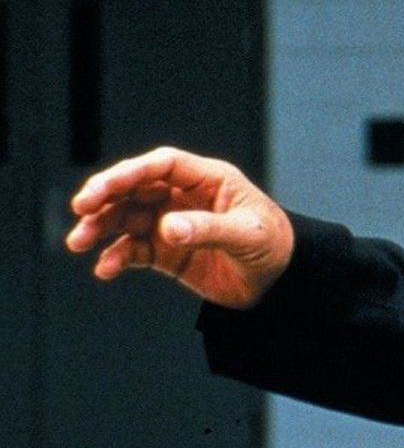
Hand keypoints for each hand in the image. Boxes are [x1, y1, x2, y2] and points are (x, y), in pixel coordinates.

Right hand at [67, 147, 294, 309]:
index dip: (131, 172)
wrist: (280, 282)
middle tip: (81, 209)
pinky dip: (115, 257)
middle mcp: (184, 197)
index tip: (103, 188)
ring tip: (78, 242)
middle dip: (105, 195)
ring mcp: (172, 223)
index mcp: (209, 180)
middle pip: (136, 187)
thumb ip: (209, 230)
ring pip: (126, 217)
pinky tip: (104, 269)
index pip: (163, 165)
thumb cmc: (273, 246)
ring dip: (100, 226)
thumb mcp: (248, 236)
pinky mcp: (165, 252)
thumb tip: (168, 228)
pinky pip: (132, 250)